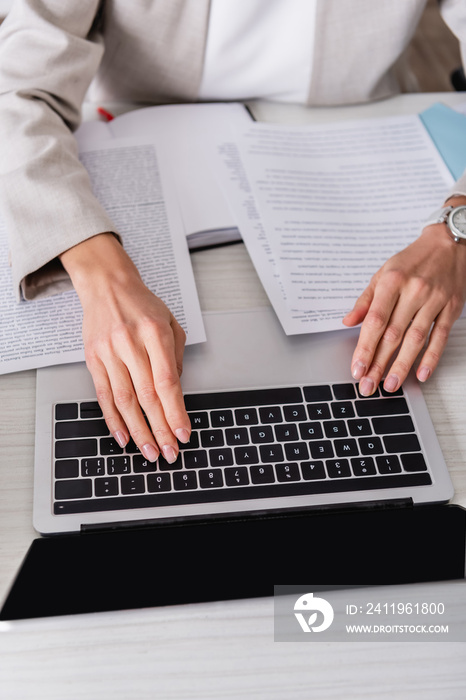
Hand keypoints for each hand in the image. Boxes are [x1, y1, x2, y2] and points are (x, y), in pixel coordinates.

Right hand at [60, 233, 190, 462]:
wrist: (106, 285)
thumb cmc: (142, 304)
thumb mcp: (170, 322)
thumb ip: (177, 357)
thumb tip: (176, 393)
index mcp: (155, 332)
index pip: (167, 381)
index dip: (175, 411)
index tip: (183, 432)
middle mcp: (130, 343)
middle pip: (147, 395)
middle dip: (160, 428)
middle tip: (169, 452)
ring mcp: (109, 352)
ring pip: (124, 400)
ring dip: (138, 430)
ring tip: (149, 451)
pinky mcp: (93, 359)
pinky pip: (103, 395)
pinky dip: (113, 419)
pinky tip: (123, 436)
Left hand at [343, 212, 465, 395]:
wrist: (449, 242)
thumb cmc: (413, 260)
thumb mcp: (383, 273)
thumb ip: (366, 300)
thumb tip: (348, 321)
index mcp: (392, 282)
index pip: (375, 321)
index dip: (365, 347)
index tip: (357, 368)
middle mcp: (413, 291)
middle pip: (393, 334)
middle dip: (379, 363)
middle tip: (368, 385)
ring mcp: (434, 300)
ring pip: (416, 339)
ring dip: (402, 365)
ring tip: (390, 385)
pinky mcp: (452, 307)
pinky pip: (440, 336)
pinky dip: (431, 357)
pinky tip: (421, 373)